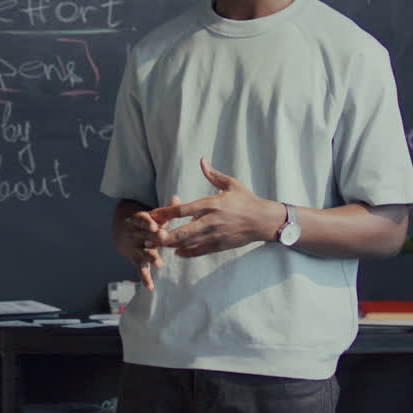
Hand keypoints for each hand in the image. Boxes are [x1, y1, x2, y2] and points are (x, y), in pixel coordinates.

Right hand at [115, 196, 179, 290]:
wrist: (122, 232)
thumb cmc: (145, 223)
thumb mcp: (152, 215)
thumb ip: (165, 210)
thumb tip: (177, 197)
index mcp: (137, 221)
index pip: (141, 220)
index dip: (147, 222)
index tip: (153, 224)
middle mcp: (134, 235)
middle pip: (144, 236)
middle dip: (153, 238)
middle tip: (163, 238)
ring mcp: (134, 249)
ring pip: (142, 253)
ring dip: (150, 258)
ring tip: (158, 263)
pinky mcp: (136, 260)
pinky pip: (141, 270)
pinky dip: (145, 278)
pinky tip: (151, 287)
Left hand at [149, 158, 282, 257]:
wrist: (264, 221)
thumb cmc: (246, 201)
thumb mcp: (231, 184)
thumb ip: (213, 174)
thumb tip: (202, 160)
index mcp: (212, 204)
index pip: (183, 210)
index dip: (166, 213)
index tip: (153, 214)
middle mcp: (211, 221)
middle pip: (182, 231)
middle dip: (164, 235)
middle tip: (148, 237)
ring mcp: (215, 235)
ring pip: (189, 243)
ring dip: (171, 245)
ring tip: (157, 245)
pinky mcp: (220, 245)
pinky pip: (199, 251)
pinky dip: (186, 253)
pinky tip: (177, 252)